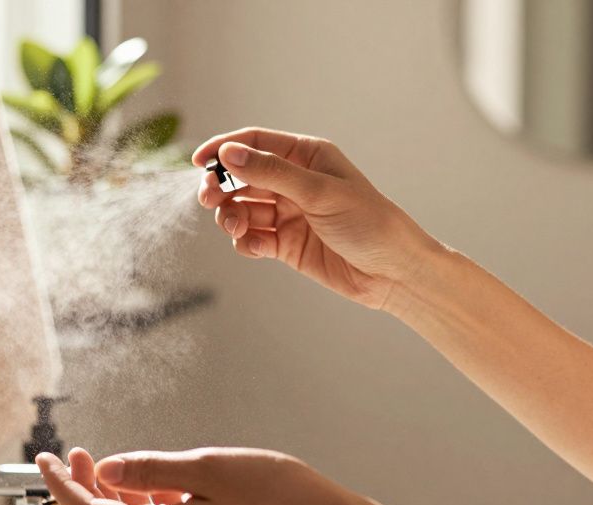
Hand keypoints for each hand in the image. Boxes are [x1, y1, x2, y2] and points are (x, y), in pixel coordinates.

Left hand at [36, 447, 386, 504]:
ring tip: (123, 468)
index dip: (63, 487)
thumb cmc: (284, 497)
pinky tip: (163, 488)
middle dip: (88, 491)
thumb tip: (107, 470)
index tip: (49, 459)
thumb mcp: (209, 466)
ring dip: (120, 502)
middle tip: (82, 455)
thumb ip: (151, 469)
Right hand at [194, 127, 442, 309]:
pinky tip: (254, 247)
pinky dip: (246, 243)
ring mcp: (289, 214)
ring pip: (243, 209)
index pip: (255, 143)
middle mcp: (294, 182)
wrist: (393, 272)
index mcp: (306, 157)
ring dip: (231, 218)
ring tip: (235, 228)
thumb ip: (272, 173)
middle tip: (209, 200)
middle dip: (222, 188)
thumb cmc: (370, 223)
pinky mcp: (287, 245)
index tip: (199, 162)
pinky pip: (253, 238)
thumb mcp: (320, 192)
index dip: (225, 149)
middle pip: (242, 177)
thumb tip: (229, 153)